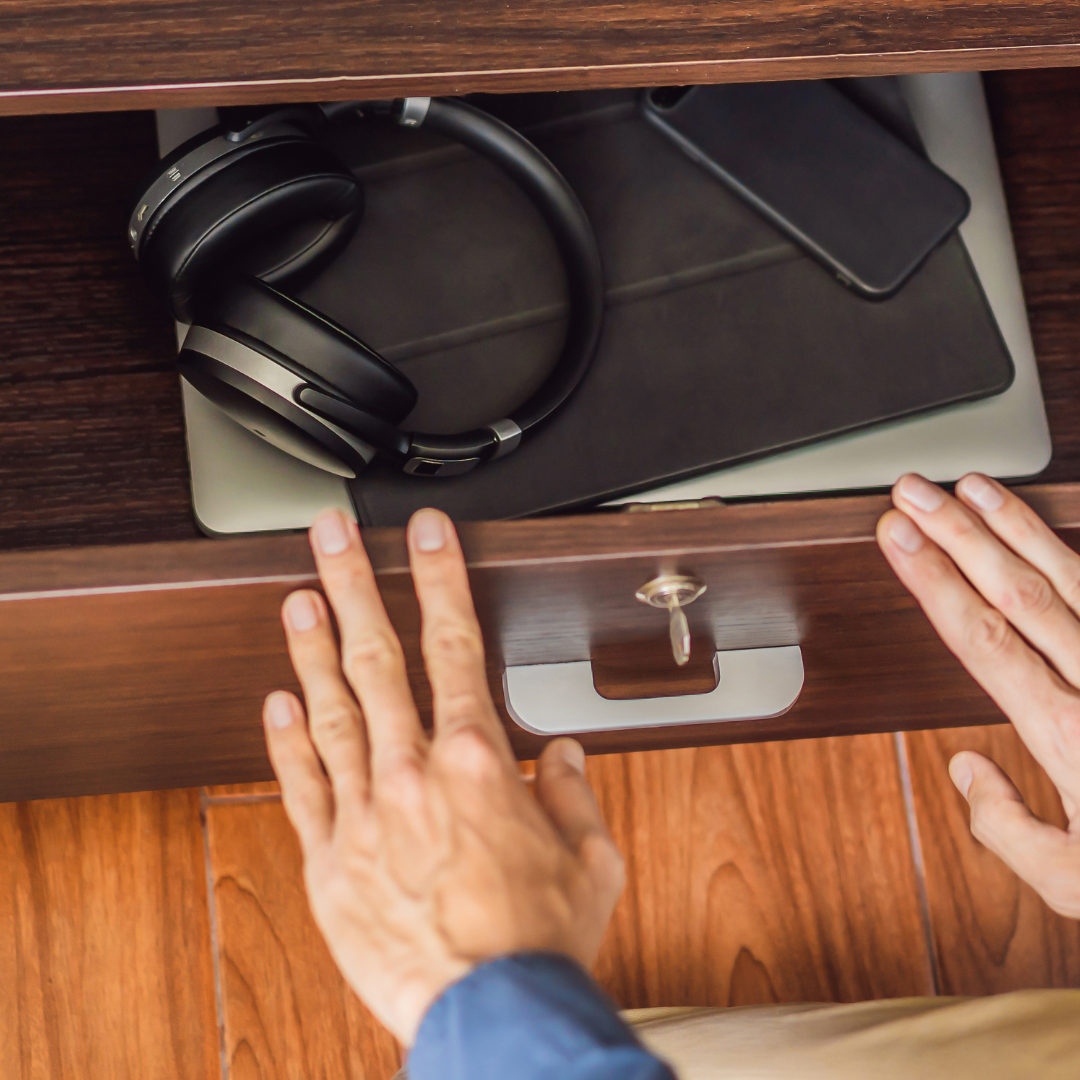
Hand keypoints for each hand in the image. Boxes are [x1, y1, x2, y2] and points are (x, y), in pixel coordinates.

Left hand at [261, 508, 623, 1044]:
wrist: (491, 1014)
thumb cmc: (539, 940)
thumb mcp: (592, 859)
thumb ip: (577, 795)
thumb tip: (568, 757)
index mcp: (478, 761)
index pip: (456, 642)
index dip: (441, 577)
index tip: (426, 533)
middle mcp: (414, 773)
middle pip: (378, 657)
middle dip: (355, 582)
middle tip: (331, 533)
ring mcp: (364, 813)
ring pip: (331, 710)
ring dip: (312, 647)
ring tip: (297, 596)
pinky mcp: (330, 862)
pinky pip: (303, 787)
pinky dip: (287, 741)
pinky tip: (277, 700)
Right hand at [878, 473, 1079, 918]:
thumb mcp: (1072, 883)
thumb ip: (1006, 828)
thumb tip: (965, 769)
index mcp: (1069, 736)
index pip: (984, 638)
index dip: (935, 580)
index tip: (900, 538)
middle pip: (1017, 591)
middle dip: (957, 534)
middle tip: (913, 492)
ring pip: (1070, 579)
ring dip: (1013, 527)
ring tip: (969, 489)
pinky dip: (1074, 553)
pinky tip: (1048, 529)